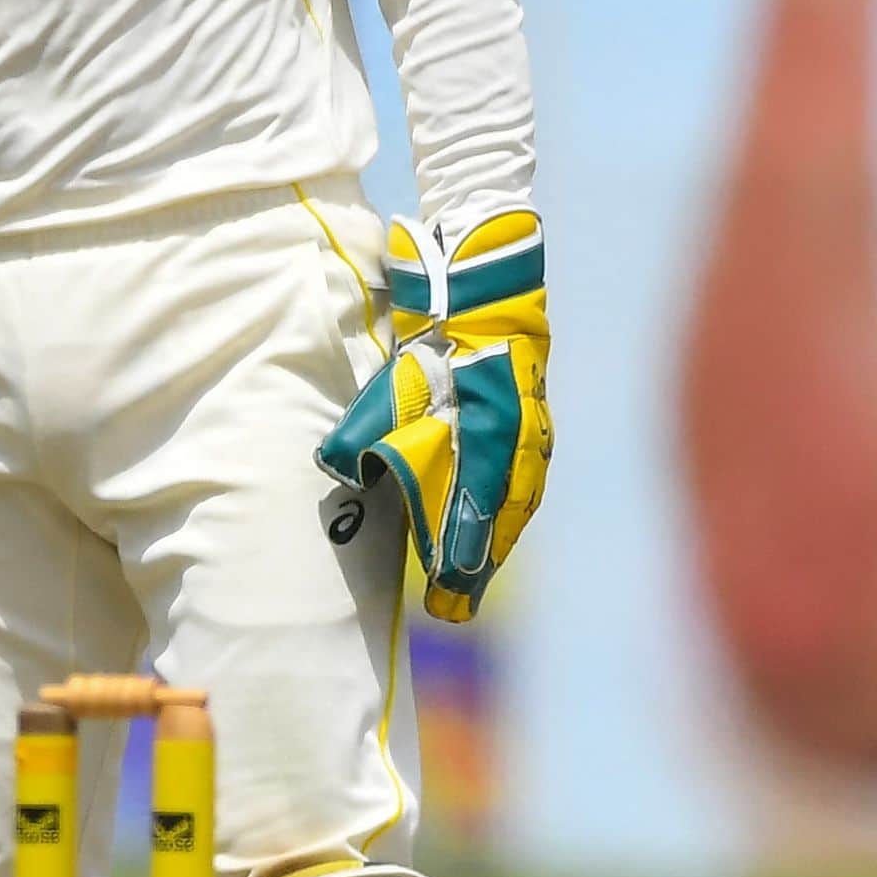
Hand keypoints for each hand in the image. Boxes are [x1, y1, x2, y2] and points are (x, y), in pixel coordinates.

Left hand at [321, 209, 552, 626]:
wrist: (486, 271)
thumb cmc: (438, 320)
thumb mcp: (400, 370)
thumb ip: (377, 421)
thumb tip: (341, 465)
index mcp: (490, 423)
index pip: (478, 501)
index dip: (462, 549)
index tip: (446, 591)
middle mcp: (521, 432)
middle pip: (503, 510)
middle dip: (478, 560)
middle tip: (454, 605)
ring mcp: (535, 425)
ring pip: (519, 496)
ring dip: (496, 539)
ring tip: (472, 579)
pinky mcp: (535, 417)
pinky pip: (525, 475)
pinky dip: (509, 508)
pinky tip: (497, 529)